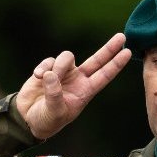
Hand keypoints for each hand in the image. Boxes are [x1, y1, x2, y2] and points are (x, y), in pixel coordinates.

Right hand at [13, 32, 130, 139]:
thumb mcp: (54, 112)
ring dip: (58, 66)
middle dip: (109, 48)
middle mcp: (78, 79)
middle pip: (96, 60)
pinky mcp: (48, 69)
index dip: (116, 64)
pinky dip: (43, 67)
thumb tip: (52, 74)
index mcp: (86, 91)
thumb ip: (54, 94)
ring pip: (67, 57)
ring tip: (46, 79)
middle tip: (122, 36)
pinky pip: (49, 61)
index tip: (129, 53)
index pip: (104, 75)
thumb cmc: (47, 119)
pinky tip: (38, 76)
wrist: (28, 118)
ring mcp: (63, 73)